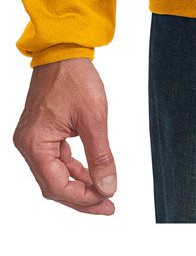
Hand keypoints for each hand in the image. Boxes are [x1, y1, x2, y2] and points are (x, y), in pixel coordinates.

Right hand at [13, 58, 116, 214]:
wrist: (64, 51)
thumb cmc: (75, 78)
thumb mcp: (93, 118)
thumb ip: (100, 156)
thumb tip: (108, 186)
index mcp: (35, 144)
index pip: (57, 186)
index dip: (83, 198)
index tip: (106, 201)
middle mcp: (28, 145)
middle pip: (53, 185)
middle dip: (81, 196)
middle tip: (107, 204)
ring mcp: (33, 139)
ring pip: (55, 174)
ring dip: (79, 184)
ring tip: (103, 191)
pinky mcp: (41, 133)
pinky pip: (56, 159)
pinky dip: (74, 168)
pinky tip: (92, 173)